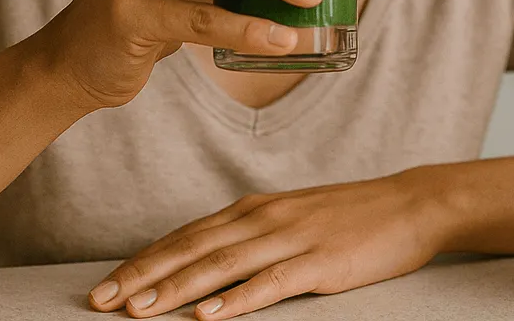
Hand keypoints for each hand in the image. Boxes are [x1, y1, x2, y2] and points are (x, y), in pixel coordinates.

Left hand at [86, 173, 450, 318]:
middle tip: (101, 303)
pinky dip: (235, 300)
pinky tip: (207, 315)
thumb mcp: (291, 217)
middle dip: (142, 277)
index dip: (143, 260)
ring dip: (176, 289)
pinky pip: (270, 283)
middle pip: (191, 249)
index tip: (105, 285)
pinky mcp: (319, 262)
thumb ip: (250, 235)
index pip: (185, 236)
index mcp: (253, 208)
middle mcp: (263, 218)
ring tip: (139, 311)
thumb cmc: (352, 216)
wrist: (412, 203)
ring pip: (221, 265)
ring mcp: (291, 238)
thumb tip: (207, 262)